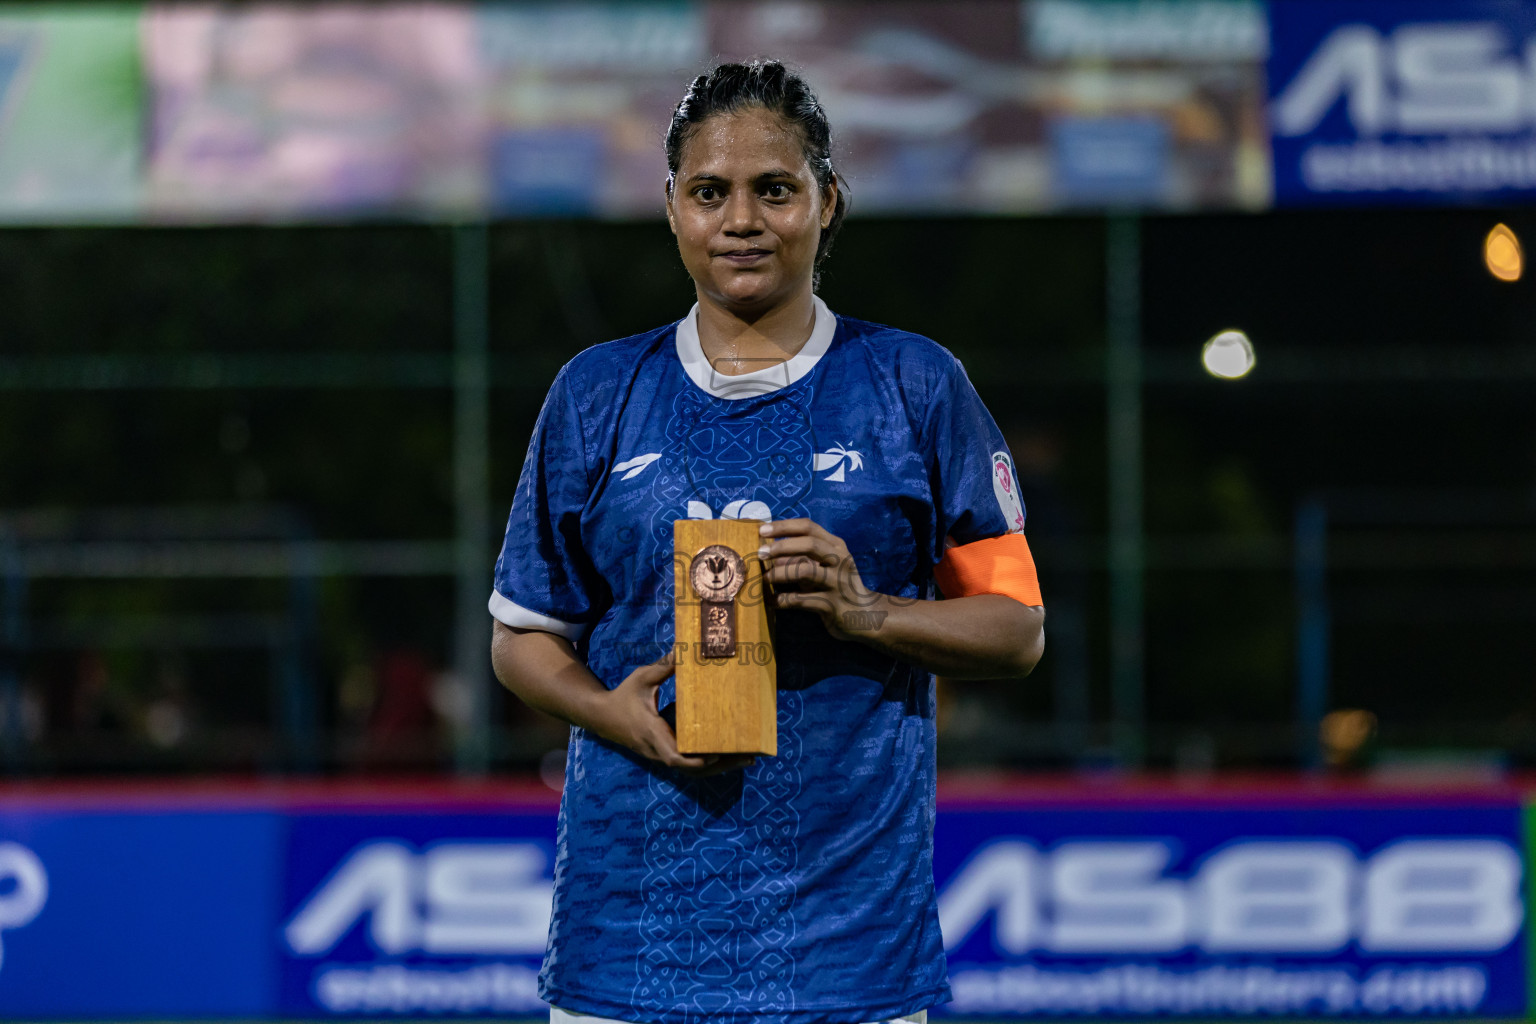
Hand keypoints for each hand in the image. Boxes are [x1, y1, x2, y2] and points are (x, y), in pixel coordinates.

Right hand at [592, 649, 754, 776]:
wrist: (602, 717)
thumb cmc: (623, 696)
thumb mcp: (641, 678)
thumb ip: (663, 667)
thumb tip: (684, 650)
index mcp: (652, 733)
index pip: (673, 757)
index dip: (695, 760)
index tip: (715, 755)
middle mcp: (658, 749)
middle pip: (691, 769)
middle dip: (720, 766)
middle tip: (749, 757)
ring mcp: (661, 754)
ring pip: (692, 770)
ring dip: (720, 768)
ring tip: (748, 758)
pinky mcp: (665, 753)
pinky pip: (689, 763)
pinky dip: (710, 762)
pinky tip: (730, 754)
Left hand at [759, 518, 882, 641]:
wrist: (867, 615)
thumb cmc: (838, 587)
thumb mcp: (825, 567)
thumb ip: (803, 557)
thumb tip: (770, 551)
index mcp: (836, 546)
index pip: (809, 527)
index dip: (784, 526)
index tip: (762, 530)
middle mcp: (839, 560)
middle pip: (809, 544)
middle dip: (781, 546)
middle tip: (760, 553)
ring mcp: (837, 583)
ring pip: (805, 571)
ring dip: (779, 573)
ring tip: (764, 578)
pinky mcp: (832, 605)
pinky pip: (801, 600)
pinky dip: (782, 600)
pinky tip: (771, 600)